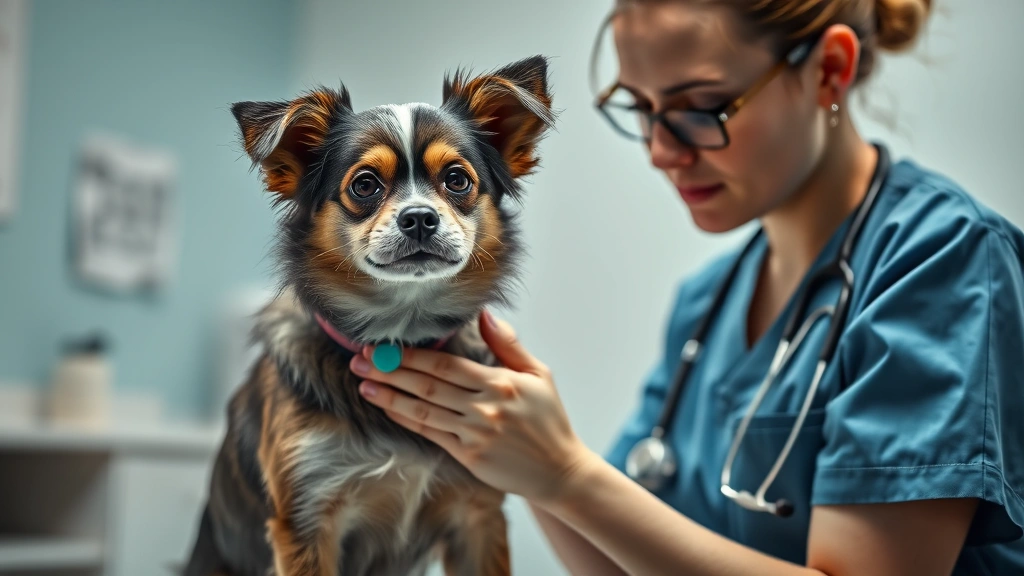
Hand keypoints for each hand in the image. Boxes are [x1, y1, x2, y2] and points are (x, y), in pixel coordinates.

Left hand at [349, 310, 593, 502]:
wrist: (559, 470)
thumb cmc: (549, 419)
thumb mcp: (538, 375)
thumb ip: (508, 344)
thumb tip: (484, 314)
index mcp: (500, 382)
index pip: (446, 365)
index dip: (410, 356)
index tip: (383, 346)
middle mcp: (485, 408)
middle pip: (427, 385)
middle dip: (388, 372)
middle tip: (359, 360)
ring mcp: (475, 434)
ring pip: (423, 410)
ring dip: (389, 397)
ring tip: (364, 385)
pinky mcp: (469, 456)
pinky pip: (430, 434)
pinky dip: (407, 420)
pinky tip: (388, 409)